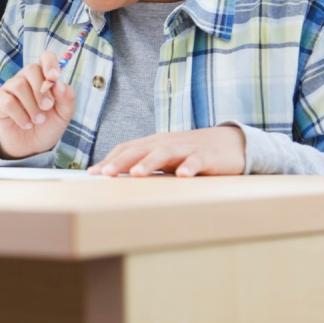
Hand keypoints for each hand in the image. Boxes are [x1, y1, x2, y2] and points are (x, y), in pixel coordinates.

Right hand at [0, 52, 75, 158]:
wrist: (32, 147)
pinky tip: (26, 124)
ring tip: (38, 120)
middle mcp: (25, 79)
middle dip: (42, 90)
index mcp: (43, 77)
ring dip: (32, 106)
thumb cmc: (47, 126)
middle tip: (48, 107)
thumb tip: (60, 84)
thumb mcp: (64, 114)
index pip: (45, 58)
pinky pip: (8, 101)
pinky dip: (20, 115)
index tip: (54, 77)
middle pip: (30, 69)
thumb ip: (66, 98)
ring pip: (19, 85)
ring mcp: (10, 89)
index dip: (50, 63)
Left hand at [88, 126, 246, 176]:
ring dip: (150, 162)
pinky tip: (183, 176)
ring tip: (137, 174)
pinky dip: (190, 166)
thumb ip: (144, 166)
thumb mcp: (165, 159)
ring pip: (165, 152)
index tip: (92, 174)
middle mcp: (166, 143)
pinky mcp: (208, 156)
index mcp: (153, 143)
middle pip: (140, 149)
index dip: (109, 160)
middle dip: (121, 161)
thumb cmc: (191, 153)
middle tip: (105, 174)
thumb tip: (116, 179)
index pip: (126, 149)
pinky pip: (197, 160)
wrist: (231, 143)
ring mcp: (186, 148)